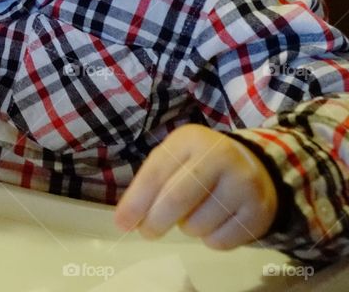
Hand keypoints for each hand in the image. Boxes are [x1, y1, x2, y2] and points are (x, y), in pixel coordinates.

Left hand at [114, 124, 277, 249]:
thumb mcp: (175, 159)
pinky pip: (220, 242)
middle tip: (147, 232)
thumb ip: (151, 182)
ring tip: (193, 214)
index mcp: (190, 139)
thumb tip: (127, 219)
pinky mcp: (259, 212)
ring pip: (197, 226)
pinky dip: (208, 239)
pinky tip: (214, 222)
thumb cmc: (200, 164)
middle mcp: (220, 156)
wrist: (254, 167)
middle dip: (155, 221)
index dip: (136, 202)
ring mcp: (243, 184)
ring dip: (186, 228)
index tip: (122, 224)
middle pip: (176, 200)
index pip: (156, 173)